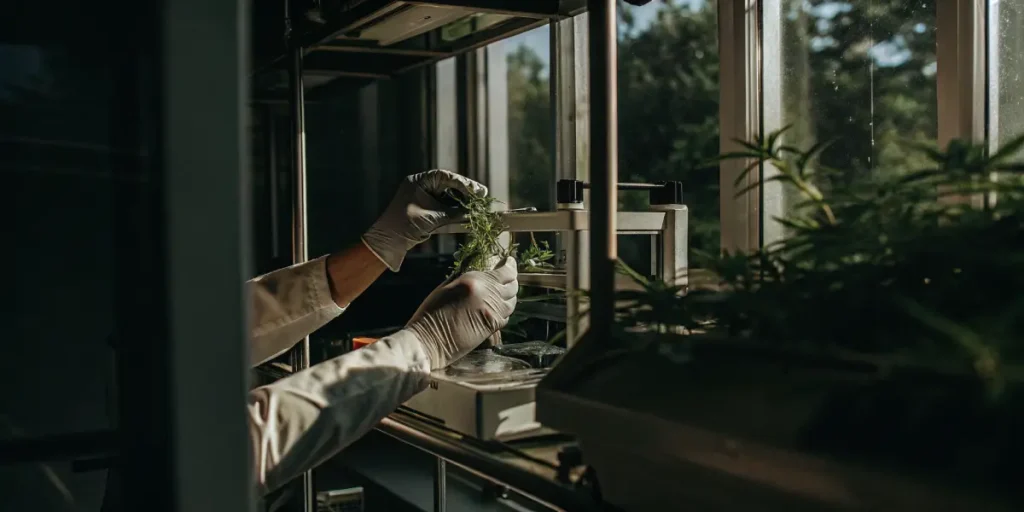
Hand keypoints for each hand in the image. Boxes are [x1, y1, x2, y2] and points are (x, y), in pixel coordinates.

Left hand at [362, 169, 486, 270]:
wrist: (388, 241)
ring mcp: (424, 198)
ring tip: (478, 204)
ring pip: (448, 196)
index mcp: (419, 182)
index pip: (444, 176)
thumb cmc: (405, 225)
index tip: (477, 190)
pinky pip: (444, 206)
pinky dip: (455, 210)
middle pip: (448, 185)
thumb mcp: (432, 218)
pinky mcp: (426, 210)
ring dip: (462, 200)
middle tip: (482, 195)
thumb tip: (472, 212)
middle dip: (465, 191)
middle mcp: (422, 187)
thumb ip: (453, 214)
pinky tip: (468, 213)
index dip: (463, 182)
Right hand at [404, 257, 517, 369]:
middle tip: (508, 278)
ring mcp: (492, 311)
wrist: (429, 341)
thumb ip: (465, 279)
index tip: (510, 262)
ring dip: (510, 297)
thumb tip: (478, 273)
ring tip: (504, 294)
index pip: (504, 272)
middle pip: (512, 286)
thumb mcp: (446, 287)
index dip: (510, 266)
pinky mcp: (492, 327)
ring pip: (512, 302)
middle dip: (512, 280)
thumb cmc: (430, 313)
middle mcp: (487, 293)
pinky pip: (506, 316)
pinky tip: (498, 310)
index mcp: (474, 280)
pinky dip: (505, 312)